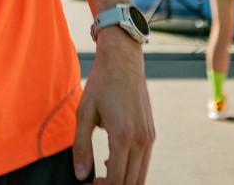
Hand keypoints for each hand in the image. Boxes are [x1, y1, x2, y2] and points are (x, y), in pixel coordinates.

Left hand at [72, 31, 154, 184]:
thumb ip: (82, 146)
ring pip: (140, 176)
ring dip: (123, 181)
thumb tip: (81, 175)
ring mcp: (149, 137)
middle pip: (131, 182)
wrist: (124, 61)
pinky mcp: (151, 133)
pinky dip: (130, 170)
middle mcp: (141, 140)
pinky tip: (112, 163)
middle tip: (94, 183)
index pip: (117, 180)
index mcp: (122, 136)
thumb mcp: (84, 113)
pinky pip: (143, 162)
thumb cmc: (101, 84)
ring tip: (101, 176)